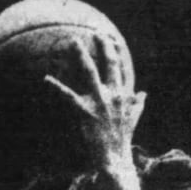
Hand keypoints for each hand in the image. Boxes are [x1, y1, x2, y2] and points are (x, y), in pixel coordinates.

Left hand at [45, 36, 142, 171]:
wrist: (114, 158)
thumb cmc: (121, 139)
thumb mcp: (133, 119)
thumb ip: (137, 104)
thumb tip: (144, 93)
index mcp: (124, 95)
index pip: (123, 69)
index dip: (118, 54)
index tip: (113, 40)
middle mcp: (115, 95)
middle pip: (110, 64)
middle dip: (104, 47)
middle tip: (95, 32)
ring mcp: (100, 102)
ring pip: (90, 72)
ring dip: (81, 55)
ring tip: (72, 41)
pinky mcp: (85, 111)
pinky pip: (68, 96)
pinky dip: (57, 87)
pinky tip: (46, 79)